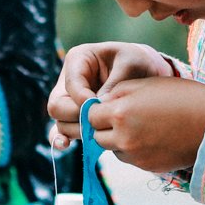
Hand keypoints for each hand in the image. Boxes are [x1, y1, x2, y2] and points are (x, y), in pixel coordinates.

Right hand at [47, 43, 179, 147]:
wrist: (146, 73)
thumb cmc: (137, 62)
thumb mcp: (130, 64)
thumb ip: (114, 84)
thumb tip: (99, 108)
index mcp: (78, 60)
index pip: (72, 84)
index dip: (83, 100)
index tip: (103, 107)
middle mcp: (69, 80)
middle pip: (58, 105)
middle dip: (77, 117)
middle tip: (99, 122)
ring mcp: (69, 100)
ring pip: (60, 120)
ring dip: (77, 130)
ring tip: (97, 134)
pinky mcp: (75, 117)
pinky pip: (60, 130)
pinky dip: (62, 138)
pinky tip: (66, 144)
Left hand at [74, 77, 204, 174]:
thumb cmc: (182, 97)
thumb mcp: (147, 84)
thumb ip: (117, 93)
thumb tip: (98, 103)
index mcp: (120, 113)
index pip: (89, 115)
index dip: (96, 108)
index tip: (107, 104)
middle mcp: (123, 138)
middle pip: (96, 135)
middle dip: (103, 126)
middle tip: (121, 115)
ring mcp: (135, 156)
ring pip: (112, 148)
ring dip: (117, 138)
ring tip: (140, 124)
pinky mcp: (147, 167)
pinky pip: (130, 158)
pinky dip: (133, 148)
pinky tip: (151, 136)